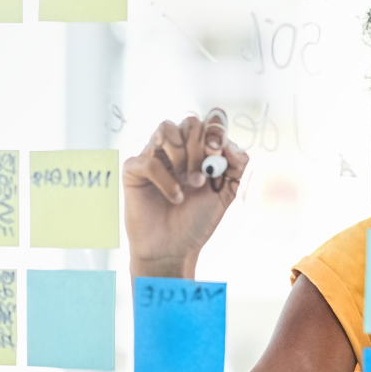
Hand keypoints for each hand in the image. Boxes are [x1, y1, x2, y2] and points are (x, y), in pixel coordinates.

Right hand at [123, 110, 248, 276]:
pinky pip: (149, 160)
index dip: (215, 130)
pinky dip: (166, 180)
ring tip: (191, 183)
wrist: (174, 248)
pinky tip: (176, 197)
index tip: (218, 150)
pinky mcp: (134, 170)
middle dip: (201, 147)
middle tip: (205, 174)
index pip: (207, 123)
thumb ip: (236, 166)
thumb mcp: (225, 192)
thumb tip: (231, 144)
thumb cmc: (197, 220)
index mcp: (198, 151)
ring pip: (167, 129)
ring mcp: (154, 156)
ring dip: (184, 156)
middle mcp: (176, 149)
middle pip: (189, 123)